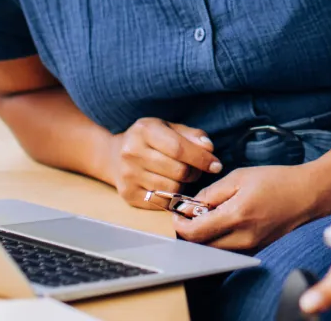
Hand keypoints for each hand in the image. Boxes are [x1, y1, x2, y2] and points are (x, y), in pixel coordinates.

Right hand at [107, 117, 222, 207]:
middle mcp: (133, 153)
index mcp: (144, 130)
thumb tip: (209, 148)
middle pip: (178, 170)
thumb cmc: (149, 139)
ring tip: (183, 177)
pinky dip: (172, 197)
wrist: (114, 155)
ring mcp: (128, 176)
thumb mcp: (168, 128)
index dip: (201, 158)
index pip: (179, 148)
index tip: (216, 165)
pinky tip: (170, 186)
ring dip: (184, 185)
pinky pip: (161, 202)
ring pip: (171, 188)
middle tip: (198, 170)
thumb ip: (191, 135)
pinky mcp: (128, 194)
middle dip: (195, 172)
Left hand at [172, 163, 320, 250]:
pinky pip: (229, 250)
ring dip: (204, 236)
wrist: (307, 194)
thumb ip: (213, 192)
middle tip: (190, 214)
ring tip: (209, 215)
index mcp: (237, 215)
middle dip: (190, 231)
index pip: (196, 232)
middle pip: (202, 246)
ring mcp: (250, 247)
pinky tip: (224, 221)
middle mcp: (242, 237)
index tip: (177, 214)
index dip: (180, 225)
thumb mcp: (241, 176)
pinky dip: (219, 239)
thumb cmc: (276, 180)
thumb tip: (190, 206)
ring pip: (214, 250)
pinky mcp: (256, 250)